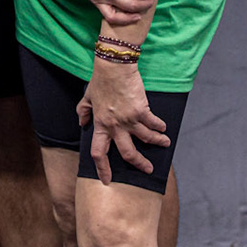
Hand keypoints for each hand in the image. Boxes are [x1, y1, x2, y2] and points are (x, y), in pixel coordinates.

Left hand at [77, 57, 168, 183]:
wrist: (114, 67)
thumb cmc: (100, 80)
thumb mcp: (87, 97)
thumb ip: (84, 111)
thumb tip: (82, 122)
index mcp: (100, 125)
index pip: (98, 152)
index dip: (102, 168)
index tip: (107, 179)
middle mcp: (115, 126)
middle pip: (128, 153)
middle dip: (140, 164)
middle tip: (148, 169)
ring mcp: (129, 120)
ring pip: (146, 139)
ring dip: (157, 143)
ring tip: (164, 143)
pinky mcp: (142, 111)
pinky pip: (153, 124)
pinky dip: (160, 127)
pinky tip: (163, 128)